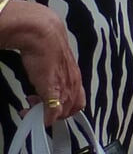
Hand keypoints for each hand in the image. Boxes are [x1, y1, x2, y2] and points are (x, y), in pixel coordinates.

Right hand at [3, 1, 85, 120]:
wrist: (43, 35)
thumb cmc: (47, 47)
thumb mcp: (57, 64)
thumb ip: (58, 76)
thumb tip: (50, 83)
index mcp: (76, 77)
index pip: (78, 102)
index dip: (66, 109)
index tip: (52, 107)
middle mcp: (73, 83)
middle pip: (71, 109)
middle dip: (55, 113)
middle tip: (40, 108)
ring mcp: (64, 87)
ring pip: (62, 111)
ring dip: (47, 114)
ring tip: (32, 106)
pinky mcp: (51, 88)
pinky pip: (52, 110)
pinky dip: (46, 117)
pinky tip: (34, 115)